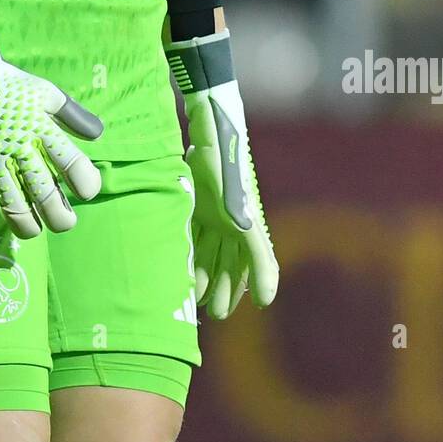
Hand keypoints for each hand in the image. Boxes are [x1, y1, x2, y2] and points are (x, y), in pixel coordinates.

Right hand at [0, 18, 103, 239]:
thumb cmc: (13, 85)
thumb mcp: (47, 93)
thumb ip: (74, 115)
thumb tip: (98, 135)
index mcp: (41, 127)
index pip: (72, 164)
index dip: (86, 183)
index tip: (87, 191)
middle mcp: (17, 146)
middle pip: (43, 193)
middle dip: (59, 217)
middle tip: (65, 222)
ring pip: (11, 203)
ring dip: (25, 225)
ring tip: (34, 230)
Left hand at [166, 28, 277, 318]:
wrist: (211, 129)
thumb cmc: (232, 174)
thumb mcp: (246, 223)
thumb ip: (260, 261)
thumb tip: (267, 302)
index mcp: (248, 226)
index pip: (246, 265)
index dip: (238, 288)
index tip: (226, 312)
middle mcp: (231, 220)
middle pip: (225, 260)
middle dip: (218, 285)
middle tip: (208, 311)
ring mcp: (212, 210)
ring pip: (206, 248)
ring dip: (200, 270)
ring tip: (191, 295)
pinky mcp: (194, 199)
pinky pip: (190, 230)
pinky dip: (185, 248)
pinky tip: (175, 264)